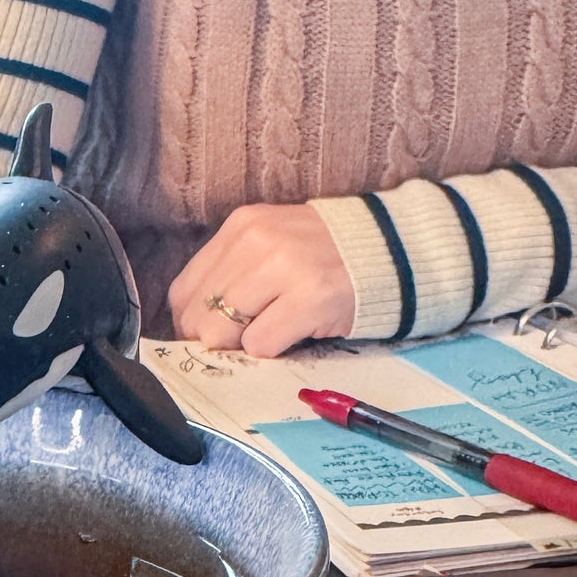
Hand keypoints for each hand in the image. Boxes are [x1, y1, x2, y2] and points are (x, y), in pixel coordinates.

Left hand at [168, 203, 354, 355]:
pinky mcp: (310, 298)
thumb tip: (192, 327)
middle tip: (244, 340)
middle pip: (199, 315)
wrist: (392, 251)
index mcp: (241, 227)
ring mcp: (284, 268)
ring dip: (243, 345)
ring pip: (223, 333)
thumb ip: (231, 275)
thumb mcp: (269, 247)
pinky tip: (294, 333)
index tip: (211, 334)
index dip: (190, 322)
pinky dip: (272, 349)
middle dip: (215, 339)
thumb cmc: (324, 257)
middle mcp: (258, 242)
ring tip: (272, 331)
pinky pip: (261, 344)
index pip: (184, 290)